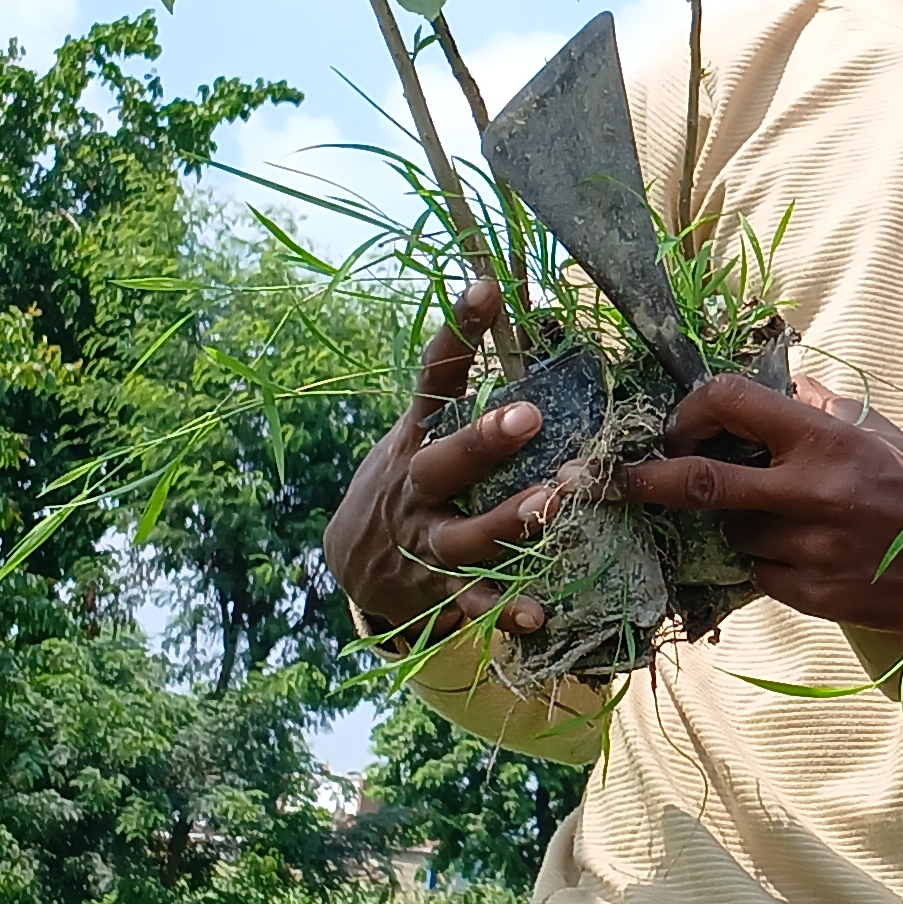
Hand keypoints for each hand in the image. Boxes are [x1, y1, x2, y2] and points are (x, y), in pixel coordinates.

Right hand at [320, 280, 558, 642]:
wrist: (351, 564)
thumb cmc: (406, 482)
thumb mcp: (419, 432)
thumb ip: (457, 391)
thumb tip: (508, 314)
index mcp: (415, 439)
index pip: (433, 379)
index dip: (457, 333)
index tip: (487, 288)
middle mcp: (415, 488)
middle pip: (443, 462)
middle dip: (483, 440)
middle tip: (529, 415)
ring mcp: (424, 542)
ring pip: (463, 536)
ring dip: (508, 521)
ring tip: (551, 503)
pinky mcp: (436, 591)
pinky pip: (473, 603)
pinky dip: (504, 610)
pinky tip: (539, 614)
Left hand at [613, 372, 902, 702]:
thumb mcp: (879, 431)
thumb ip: (821, 408)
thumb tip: (772, 383)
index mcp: (826, 439)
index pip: (728, 403)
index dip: (689, 410)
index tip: (675, 424)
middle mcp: (812, 492)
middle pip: (699, 482)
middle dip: (648, 481)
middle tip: (622, 481)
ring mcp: (811, 549)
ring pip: (731, 535)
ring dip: (729, 527)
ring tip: (757, 520)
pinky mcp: (816, 595)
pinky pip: (759, 576)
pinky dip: (761, 563)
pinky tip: (787, 554)